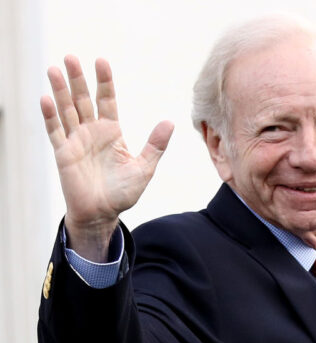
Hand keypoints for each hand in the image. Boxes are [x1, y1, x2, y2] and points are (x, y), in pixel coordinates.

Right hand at [41, 56, 173, 260]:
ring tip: (54, 69)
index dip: (104, 82)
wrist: (103, 214)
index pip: (107, 100)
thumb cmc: (123, 193)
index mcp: (112, 132)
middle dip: (78, 79)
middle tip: (71, 57)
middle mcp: (92, 132)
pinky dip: (50, 116)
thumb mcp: (144, 167)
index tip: (102, 61)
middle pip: (83, 99)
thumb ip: (155, 145)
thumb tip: (170, 121)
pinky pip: (55, 131)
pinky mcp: (63, 154)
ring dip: (60, 91)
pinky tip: (46, 99)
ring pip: (67, 110)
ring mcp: (76, 141)